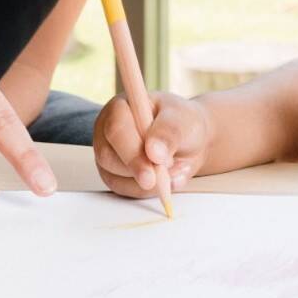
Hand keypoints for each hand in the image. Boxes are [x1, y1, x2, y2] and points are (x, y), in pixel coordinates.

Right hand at [93, 91, 210, 197]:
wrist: (189, 142)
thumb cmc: (182, 123)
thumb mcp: (183, 120)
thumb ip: (169, 132)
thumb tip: (154, 152)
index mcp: (121, 107)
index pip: (116, 129)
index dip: (133, 150)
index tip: (155, 165)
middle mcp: (107, 130)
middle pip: (108, 156)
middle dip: (140, 169)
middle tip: (168, 173)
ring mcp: (108, 154)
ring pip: (115, 177)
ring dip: (148, 181)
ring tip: (174, 166)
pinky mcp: (114, 176)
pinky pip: (125, 191)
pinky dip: (147, 190)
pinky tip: (165, 177)